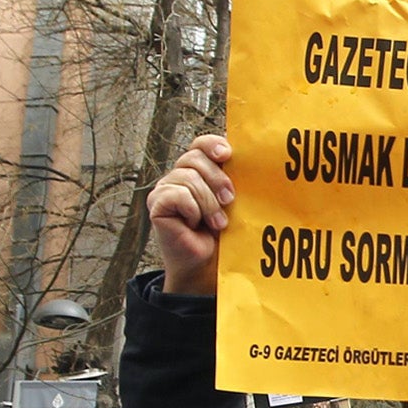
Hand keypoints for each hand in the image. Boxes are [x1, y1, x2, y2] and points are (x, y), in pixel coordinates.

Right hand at [150, 135, 233, 294]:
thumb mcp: (232, 201)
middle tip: (229, 200)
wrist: (208, 263)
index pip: (200, 144)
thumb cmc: (222, 233)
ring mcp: (165, 188)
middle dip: (216, 178)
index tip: (228, 155)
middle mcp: (179, 174)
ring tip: (217, 222)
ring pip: (188, 177)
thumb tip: (250, 158)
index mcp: (198, 170)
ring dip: (208, 202)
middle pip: (195, 157)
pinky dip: (192, 210)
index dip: (212, 144)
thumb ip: (233, 179)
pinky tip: (194, 224)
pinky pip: (177, 194)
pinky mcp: (157, 203)